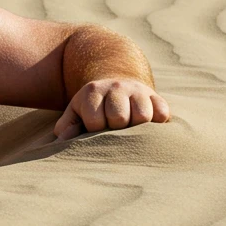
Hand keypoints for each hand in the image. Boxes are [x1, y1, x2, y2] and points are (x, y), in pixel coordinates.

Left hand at [54, 78, 169, 140]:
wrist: (116, 84)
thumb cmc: (93, 107)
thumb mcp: (75, 112)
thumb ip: (66, 127)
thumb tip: (64, 140)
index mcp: (93, 91)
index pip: (95, 120)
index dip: (94, 130)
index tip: (94, 129)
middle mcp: (116, 87)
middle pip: (119, 117)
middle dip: (115, 129)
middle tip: (113, 129)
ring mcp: (138, 91)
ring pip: (143, 116)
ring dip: (136, 128)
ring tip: (129, 128)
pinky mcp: (156, 97)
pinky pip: (162, 113)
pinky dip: (157, 123)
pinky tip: (146, 126)